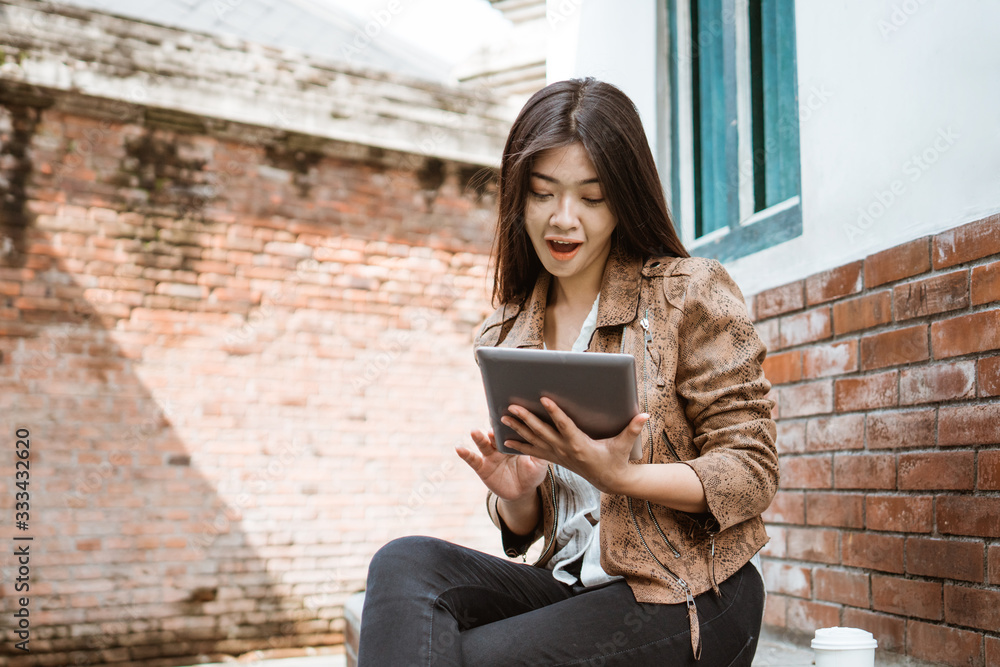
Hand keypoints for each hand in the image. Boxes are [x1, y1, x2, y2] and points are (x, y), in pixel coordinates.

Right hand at [456, 429, 549, 501]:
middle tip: (494, 421)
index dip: (512, 421)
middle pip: (496, 433)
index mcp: (515, 440)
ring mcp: (490, 455)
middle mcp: (500, 445)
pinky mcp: (482, 468)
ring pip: (483, 444)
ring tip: (474, 432)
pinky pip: (473, 460)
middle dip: (494, 428)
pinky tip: (459, 448)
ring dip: (479, 437)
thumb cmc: (532, 473)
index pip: (512, 428)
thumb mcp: (540, 463)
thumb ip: (541, 451)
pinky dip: (465, 454)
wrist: (522, 492)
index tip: (511, 410)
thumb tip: (549, 437)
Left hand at [500, 397, 648, 494]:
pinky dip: (518, 446)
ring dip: (517, 429)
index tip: (544, 399)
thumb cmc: (617, 459)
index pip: (565, 426)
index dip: (555, 413)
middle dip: (526, 419)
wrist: (609, 481)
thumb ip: (633, 429)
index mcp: (580, 445)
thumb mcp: (625, 445)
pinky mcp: (554, 459)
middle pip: (542, 432)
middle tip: (512, 407)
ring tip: (502, 418)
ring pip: (533, 441)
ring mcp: (558, 456)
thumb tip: (644, 415)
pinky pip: (532, 452)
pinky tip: (504, 440)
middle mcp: (565, 451)